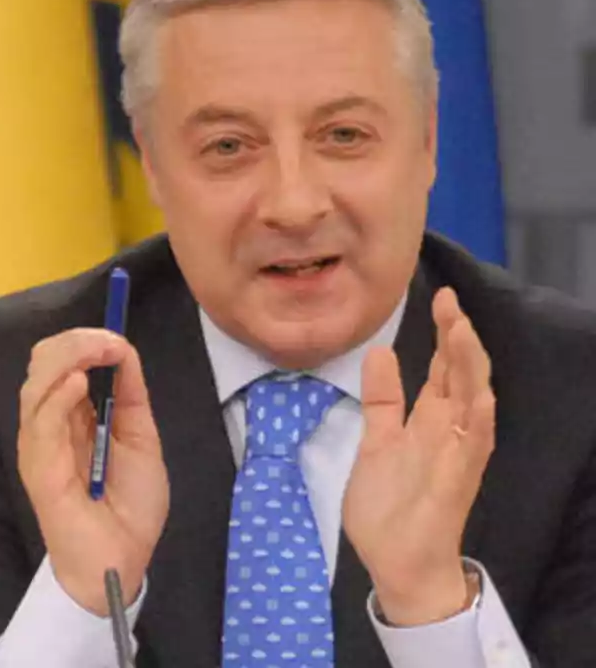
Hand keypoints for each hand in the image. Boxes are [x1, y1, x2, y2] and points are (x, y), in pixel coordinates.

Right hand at [18, 328, 168, 615]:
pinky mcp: (38, 468)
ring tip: (99, 352)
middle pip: (43, 363)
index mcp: (70, 414)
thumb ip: (130, 395)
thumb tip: (123, 350)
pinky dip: (57, 397)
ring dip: (68, 358)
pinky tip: (80, 384)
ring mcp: (39, 445)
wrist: (124, 558)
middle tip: (109, 342)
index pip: (61, 361)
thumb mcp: (140, 436)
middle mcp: (49, 423)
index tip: (116, 337)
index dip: (85, 341)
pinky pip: (39, 422)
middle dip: (75, 341)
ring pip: (36, 384)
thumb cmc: (129, 504)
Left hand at [342, 288, 495, 624]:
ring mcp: (458, 454)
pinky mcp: (458, 480)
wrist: (395, 563)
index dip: (443, 333)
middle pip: (460, 375)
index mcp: (428, 421)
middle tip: (450, 299)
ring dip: (470, 368)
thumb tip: (380, 352)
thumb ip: (381, 400)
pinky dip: (480, 420)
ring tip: (463, 331)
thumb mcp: (376, 441)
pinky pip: (475, 447)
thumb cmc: (388, 506)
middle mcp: (449, 431)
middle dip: (457, 338)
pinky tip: (482, 396)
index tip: (439, 296)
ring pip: (474, 402)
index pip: (442, 368)